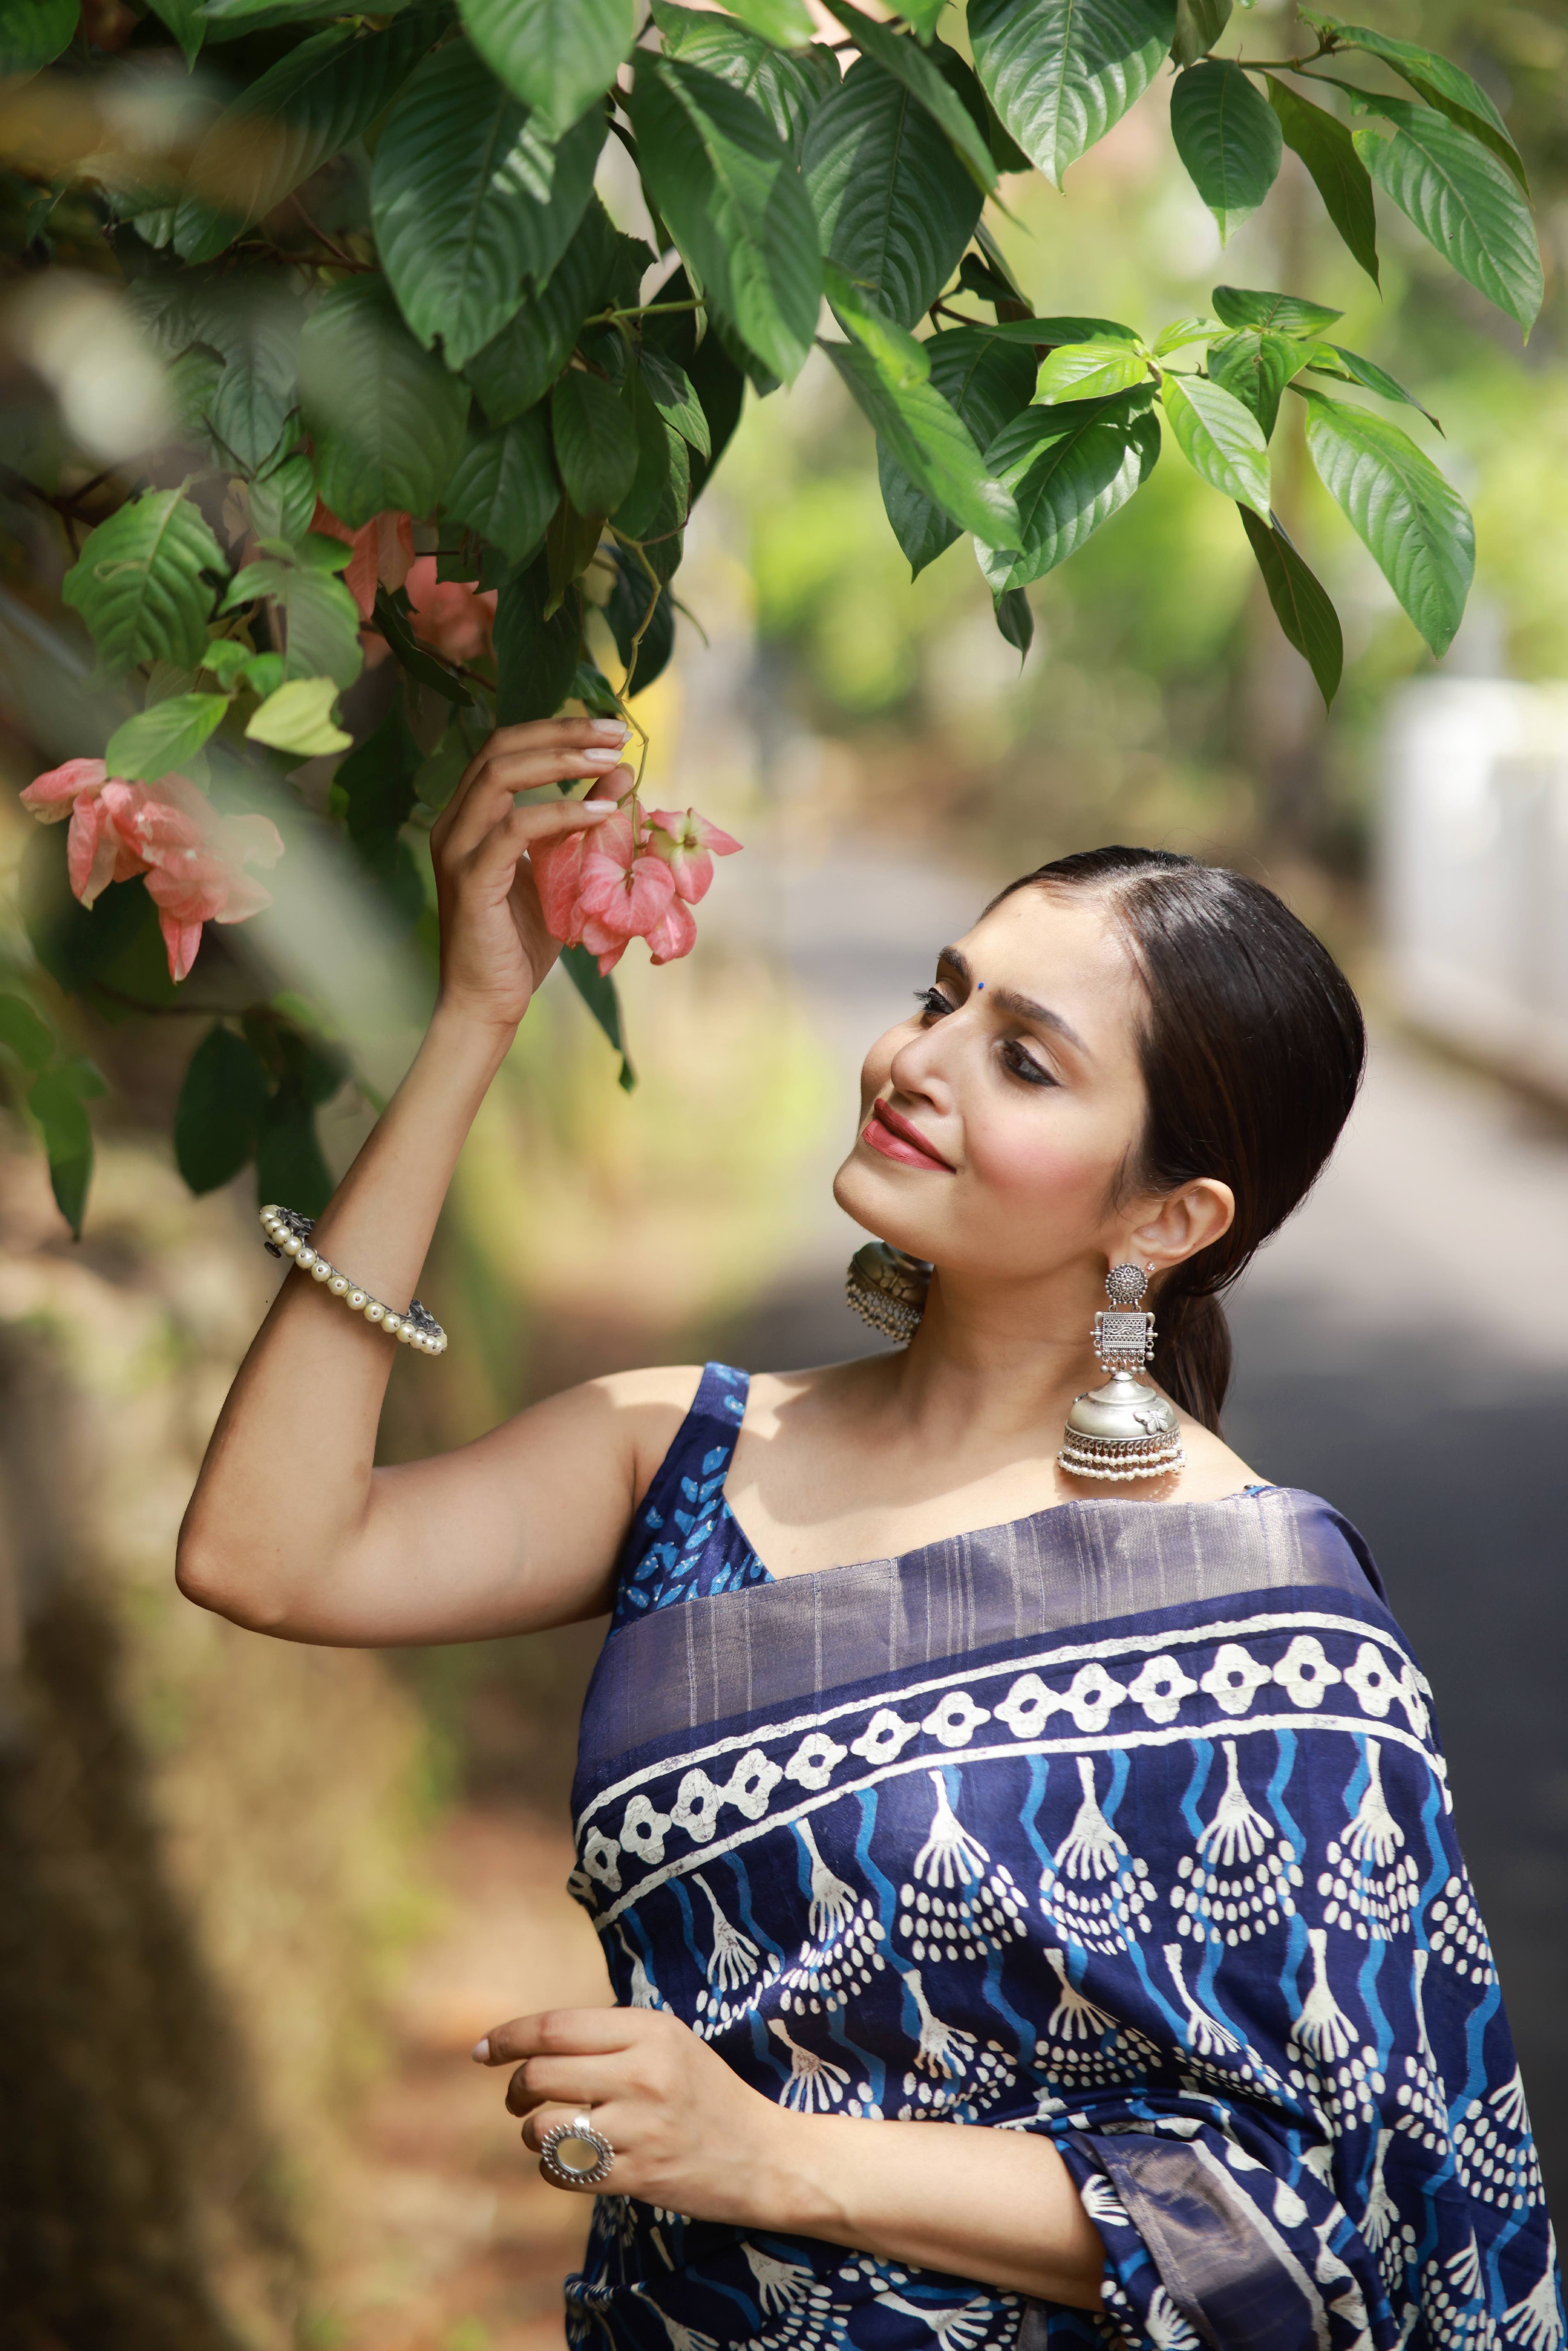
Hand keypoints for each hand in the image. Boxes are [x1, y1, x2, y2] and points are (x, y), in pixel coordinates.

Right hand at [428, 718, 632, 1035]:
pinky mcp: (471, 880)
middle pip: (501, 747)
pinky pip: (515, 829)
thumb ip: (582, 821)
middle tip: (617, 731)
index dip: (557, 728)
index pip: (506, 747)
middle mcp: (454, 824)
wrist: (489, 1001)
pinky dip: (561, 813)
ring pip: (501, 775)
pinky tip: (601, 812)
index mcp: (469, 816)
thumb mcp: (562, 868)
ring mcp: (456, 850)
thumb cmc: (523, 940)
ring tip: (613, 760)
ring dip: (563, 761)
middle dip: (564, 732)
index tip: (611, 728)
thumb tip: (620, 772)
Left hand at [473, 2005, 790, 2224]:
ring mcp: (640, 2128)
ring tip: (548, 2129)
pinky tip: (570, 2159)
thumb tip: (529, 2040)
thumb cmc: (703, 2091)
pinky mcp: (637, 2176)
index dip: (509, 2037)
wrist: (762, 2155)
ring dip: (532, 2130)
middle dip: (515, 2087)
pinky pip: (562, 2170)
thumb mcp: (668, 2041)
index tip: (482, 2049)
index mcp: (650, 2030)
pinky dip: (552, 2165)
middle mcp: (643, 2074)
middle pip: (541, 2074)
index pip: (555, 2028)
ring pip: (544, 2126)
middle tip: (516, 2096)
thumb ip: (608, 2035)